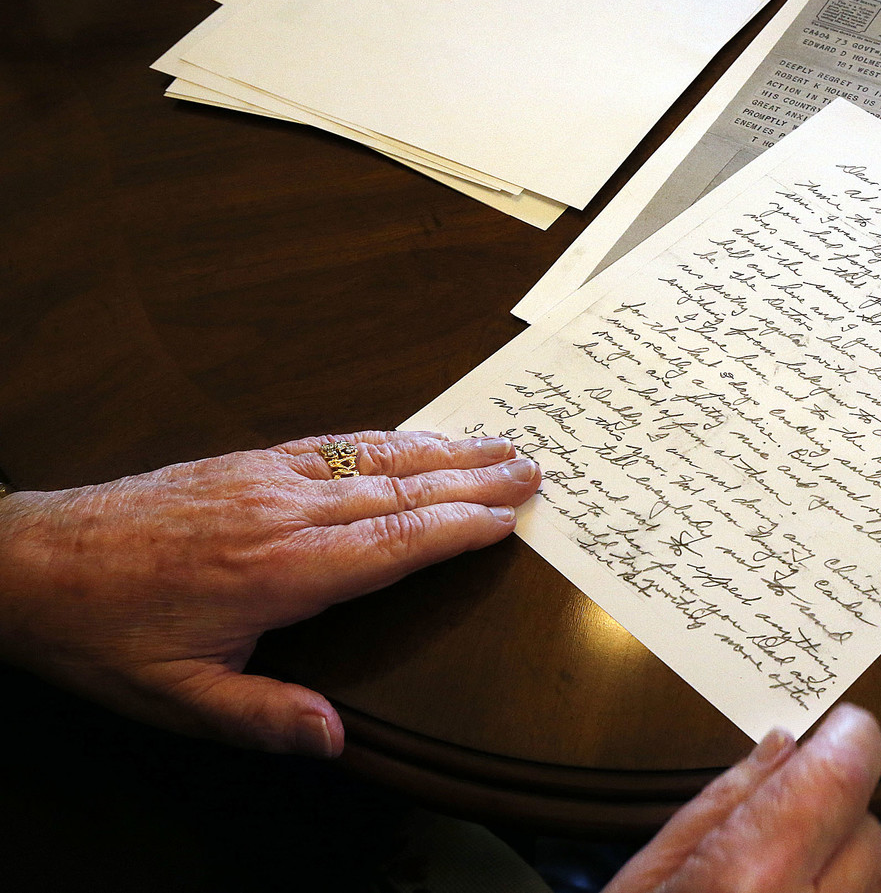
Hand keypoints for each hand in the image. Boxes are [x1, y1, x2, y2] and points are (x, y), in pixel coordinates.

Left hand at [0, 430, 538, 757]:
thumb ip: (262, 716)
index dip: (460, 528)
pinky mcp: (247, 462)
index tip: (511, 517)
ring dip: (443, 449)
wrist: (30, 562)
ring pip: (374, 457)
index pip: (394, 542)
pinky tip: (412, 437)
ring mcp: (267, 478)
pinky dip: (386, 438)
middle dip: (474, 478)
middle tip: (533, 466)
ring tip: (497, 442)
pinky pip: (333, 441)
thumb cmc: (105, 633)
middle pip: (400, 489)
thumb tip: (336, 740)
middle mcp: (284, 513)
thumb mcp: (177, 698)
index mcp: (280, 571)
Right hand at [605, 703, 880, 892]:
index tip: (843, 729)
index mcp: (751, 881)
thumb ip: (721, 805)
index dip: (847, 740)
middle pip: (869, 830)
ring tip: (791, 889)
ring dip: (854, 871)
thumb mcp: (645, 878)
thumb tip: (779, 750)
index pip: (840, 776)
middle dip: (834, 814)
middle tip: (786, 825)